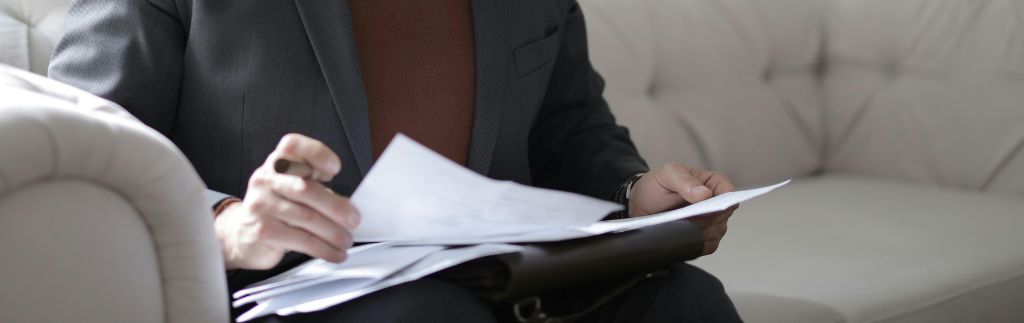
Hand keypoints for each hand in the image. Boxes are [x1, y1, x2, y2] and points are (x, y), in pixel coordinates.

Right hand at [215, 134, 359, 269]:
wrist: (240, 233)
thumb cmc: (276, 207)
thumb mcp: (291, 187)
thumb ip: (315, 187)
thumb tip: (349, 207)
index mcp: (277, 163)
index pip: (292, 145)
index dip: (316, 153)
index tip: (335, 169)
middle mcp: (266, 180)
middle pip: (305, 188)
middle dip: (336, 207)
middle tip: (354, 220)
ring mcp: (261, 205)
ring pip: (307, 218)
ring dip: (334, 233)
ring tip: (346, 240)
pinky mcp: (262, 231)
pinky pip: (301, 240)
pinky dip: (324, 248)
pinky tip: (335, 253)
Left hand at [628, 162, 735, 254]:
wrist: (641, 205)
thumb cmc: (657, 186)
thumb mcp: (667, 174)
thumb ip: (685, 180)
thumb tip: (705, 194)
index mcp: (712, 183)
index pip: (728, 191)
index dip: (723, 200)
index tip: (709, 206)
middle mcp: (716, 204)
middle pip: (723, 215)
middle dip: (705, 217)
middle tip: (685, 217)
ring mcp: (712, 223)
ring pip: (716, 231)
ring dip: (698, 230)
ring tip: (678, 225)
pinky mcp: (704, 239)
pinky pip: (708, 245)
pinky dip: (695, 242)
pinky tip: (680, 236)